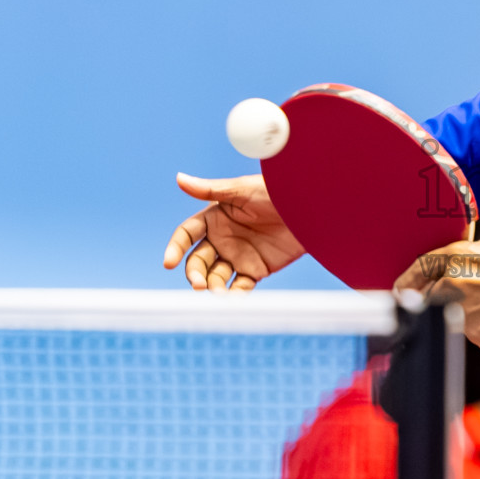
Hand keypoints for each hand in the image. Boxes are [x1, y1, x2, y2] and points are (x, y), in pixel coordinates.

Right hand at [162, 173, 304, 290]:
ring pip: (215, 277)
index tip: (169, 263)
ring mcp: (238, 255)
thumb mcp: (242, 190)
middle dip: (194, 273)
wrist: (310, 208)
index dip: (176, 248)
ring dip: (212, 287)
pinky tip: (231, 300)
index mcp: (214, 218)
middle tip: (199, 284)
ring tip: (216, 294)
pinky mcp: (256, 270)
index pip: (186, 235)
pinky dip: (233, 295)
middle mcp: (222, 238)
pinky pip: (240, 287)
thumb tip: (179, 178)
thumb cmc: (276, 191)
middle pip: (198, 261)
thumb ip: (210, 190)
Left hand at [393, 236, 479, 350]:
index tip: (401, 290)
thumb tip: (437, 269)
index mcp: (461, 257)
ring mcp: (466, 314)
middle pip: (430, 296)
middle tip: (468, 296)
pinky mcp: (477, 337)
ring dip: (465, 312)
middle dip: (440, 297)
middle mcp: (457, 285)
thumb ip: (462, 255)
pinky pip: (469, 331)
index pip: (419, 269)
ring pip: (451, 315)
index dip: (406, 281)